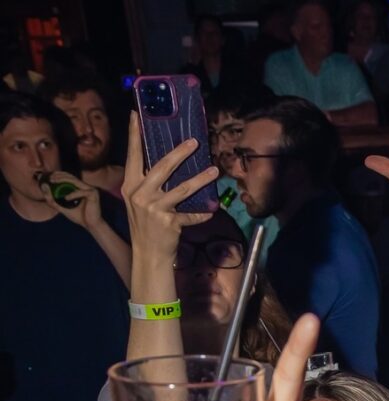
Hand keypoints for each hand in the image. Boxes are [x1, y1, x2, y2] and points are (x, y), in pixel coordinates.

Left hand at [40, 170, 99, 228]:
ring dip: (63, 180)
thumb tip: (43, 187)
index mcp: (80, 188)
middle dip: (59, 175)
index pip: (68, 177)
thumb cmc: (79, 216)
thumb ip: (52, 199)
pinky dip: (73, 194)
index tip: (48, 176)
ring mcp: (90, 189)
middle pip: (70, 176)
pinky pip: (81, 192)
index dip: (58, 174)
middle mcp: (85, 186)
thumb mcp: (62, 207)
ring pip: (74, 181)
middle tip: (49, 178)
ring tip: (53, 181)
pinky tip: (66, 198)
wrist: (91, 225)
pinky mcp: (93, 194)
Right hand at [122, 114, 218, 261]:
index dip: (134, 135)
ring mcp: (155, 208)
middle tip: (193, 141)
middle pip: (162, 167)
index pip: (133, 156)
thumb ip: (148, 184)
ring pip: (182, 189)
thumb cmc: (145, 225)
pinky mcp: (170, 222)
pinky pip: (191, 215)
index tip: (136, 115)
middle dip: (179, 153)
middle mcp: (140, 194)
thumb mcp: (139, 202)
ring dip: (200, 179)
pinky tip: (211, 211)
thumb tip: (167, 163)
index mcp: (130, 185)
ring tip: (214, 171)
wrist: (148, 255)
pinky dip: (202, 214)